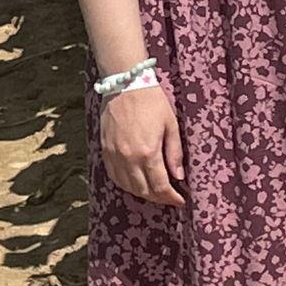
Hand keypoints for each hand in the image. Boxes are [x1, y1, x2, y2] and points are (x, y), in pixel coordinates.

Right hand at [100, 85, 185, 204]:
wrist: (126, 84)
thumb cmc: (152, 102)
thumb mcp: (170, 125)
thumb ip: (174, 153)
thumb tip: (179, 176)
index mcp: (148, 152)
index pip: (160, 186)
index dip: (171, 198)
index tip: (180, 200)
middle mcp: (129, 158)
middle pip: (144, 191)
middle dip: (159, 198)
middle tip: (169, 198)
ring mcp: (115, 155)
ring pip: (128, 187)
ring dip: (142, 193)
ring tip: (155, 191)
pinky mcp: (105, 150)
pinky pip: (114, 176)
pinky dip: (126, 184)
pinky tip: (135, 183)